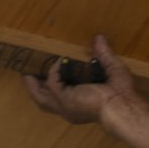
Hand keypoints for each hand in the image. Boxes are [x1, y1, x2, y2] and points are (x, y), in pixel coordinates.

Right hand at [25, 34, 148, 132]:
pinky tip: (59, 61)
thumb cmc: (121, 92)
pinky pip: (52, 82)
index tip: (48, 76)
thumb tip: (99, 38)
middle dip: (37, 89)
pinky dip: (54, 71)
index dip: (53, 88)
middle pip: (45, 101)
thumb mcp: (111, 68)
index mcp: (81, 104)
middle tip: (29, 77)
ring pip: (42, 97)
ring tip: (27, 75)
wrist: (120, 104)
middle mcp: (70, 109)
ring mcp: (65, 106)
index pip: (61, 98)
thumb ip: (103, 54)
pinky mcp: (64, 99)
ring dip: (34, 86)